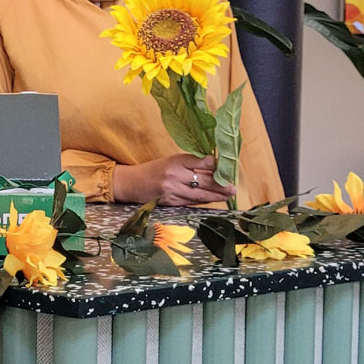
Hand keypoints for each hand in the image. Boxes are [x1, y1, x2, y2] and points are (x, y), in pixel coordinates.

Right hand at [116, 153, 232, 206]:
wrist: (130, 183)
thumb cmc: (152, 170)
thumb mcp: (170, 161)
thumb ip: (190, 164)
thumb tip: (214, 167)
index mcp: (175, 160)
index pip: (201, 163)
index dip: (216, 166)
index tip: (226, 168)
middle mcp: (174, 175)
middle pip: (204, 180)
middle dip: (221, 185)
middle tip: (233, 188)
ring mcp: (172, 190)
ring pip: (199, 194)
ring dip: (216, 196)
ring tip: (228, 195)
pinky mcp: (169, 202)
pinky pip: (190, 202)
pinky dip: (202, 201)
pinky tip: (212, 200)